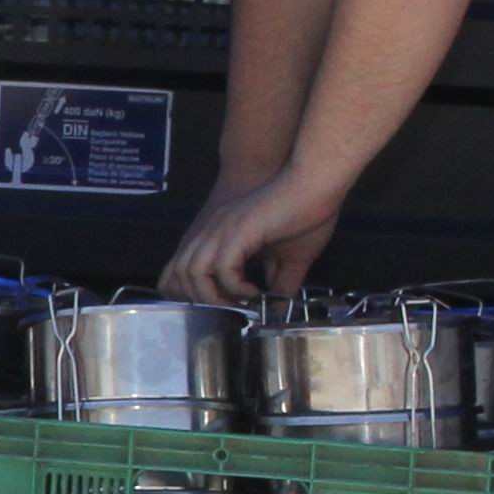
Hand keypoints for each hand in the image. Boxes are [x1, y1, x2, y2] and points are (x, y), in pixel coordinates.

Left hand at [163, 169, 339, 302]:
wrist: (316, 184)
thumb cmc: (306, 215)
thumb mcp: (291, 259)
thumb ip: (280, 282)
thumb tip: (278, 309)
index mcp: (218, 235)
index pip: (179, 269)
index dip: (193, 294)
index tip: (226, 307)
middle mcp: (213, 231)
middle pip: (177, 274)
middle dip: (202, 301)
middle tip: (231, 309)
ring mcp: (223, 229)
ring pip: (192, 273)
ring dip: (214, 297)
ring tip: (240, 303)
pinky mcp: (239, 231)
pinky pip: (222, 268)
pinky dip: (235, 287)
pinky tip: (254, 292)